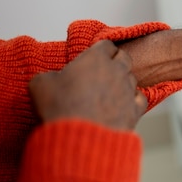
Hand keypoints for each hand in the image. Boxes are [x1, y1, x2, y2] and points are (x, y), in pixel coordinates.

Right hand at [29, 40, 146, 130]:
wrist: (78, 138)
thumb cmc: (59, 107)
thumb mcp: (41, 84)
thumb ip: (50, 75)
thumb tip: (52, 79)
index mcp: (96, 58)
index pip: (106, 44)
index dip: (100, 49)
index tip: (94, 55)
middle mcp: (117, 70)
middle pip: (124, 57)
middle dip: (115, 61)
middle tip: (104, 70)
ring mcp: (128, 89)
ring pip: (132, 78)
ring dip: (123, 81)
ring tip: (112, 90)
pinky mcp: (135, 109)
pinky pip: (140, 98)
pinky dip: (134, 99)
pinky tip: (126, 104)